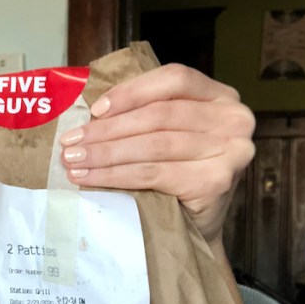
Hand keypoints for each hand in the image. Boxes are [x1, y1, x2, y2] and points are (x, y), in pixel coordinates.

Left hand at [59, 63, 255, 246]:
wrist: (196, 225)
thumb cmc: (176, 174)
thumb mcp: (167, 134)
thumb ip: (144, 114)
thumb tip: (89, 110)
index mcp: (220, 96)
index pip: (174, 78)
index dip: (132, 91)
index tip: (95, 109)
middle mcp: (234, 119)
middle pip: (159, 114)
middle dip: (107, 129)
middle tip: (70, 141)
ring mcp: (230, 151)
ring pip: (153, 144)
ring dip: (106, 153)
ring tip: (73, 160)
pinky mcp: (215, 181)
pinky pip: (153, 172)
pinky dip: (116, 175)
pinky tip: (90, 177)